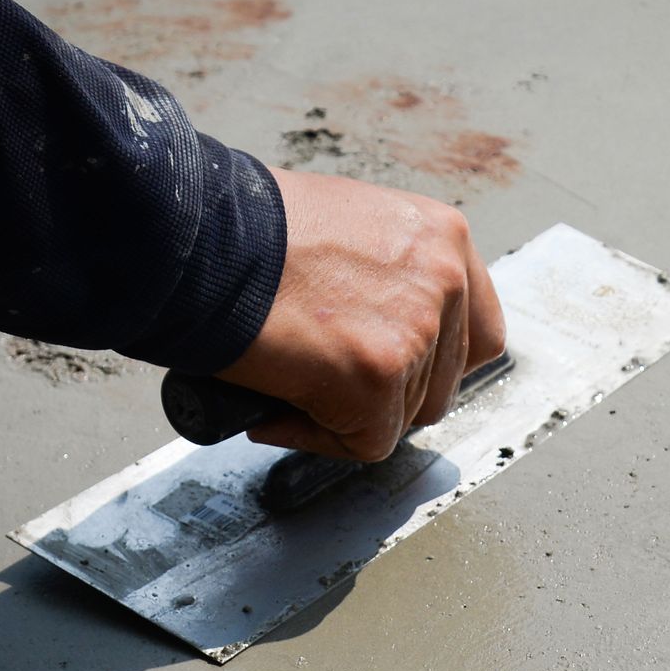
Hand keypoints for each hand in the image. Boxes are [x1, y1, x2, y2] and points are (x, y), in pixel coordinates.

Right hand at [217, 166, 506, 460]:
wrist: (192, 236)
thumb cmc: (245, 230)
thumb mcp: (347, 227)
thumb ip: (387, 276)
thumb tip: (384, 329)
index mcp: (441, 237)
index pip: (477, 331)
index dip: (437, 364)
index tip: (400, 370)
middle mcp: (443, 279)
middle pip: (443, 382)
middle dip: (388, 395)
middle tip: (327, 381)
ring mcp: (416, 330)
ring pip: (402, 415)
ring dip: (346, 415)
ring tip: (289, 381)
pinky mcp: (378, 376)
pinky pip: (365, 442)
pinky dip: (317, 437)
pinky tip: (275, 407)